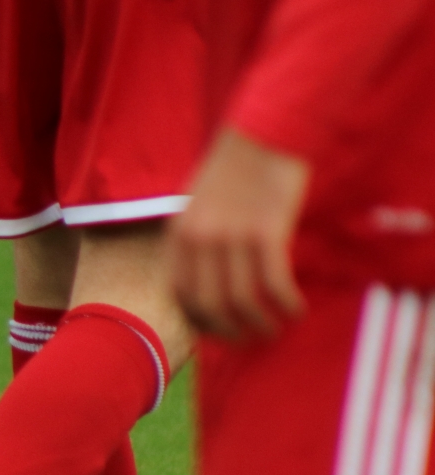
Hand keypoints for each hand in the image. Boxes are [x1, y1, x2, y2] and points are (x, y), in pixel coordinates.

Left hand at [170, 127, 309, 339]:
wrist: (263, 134)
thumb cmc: (234, 169)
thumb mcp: (197, 204)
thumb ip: (196, 239)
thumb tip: (204, 279)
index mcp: (179, 233)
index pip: (180, 294)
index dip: (200, 322)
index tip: (221, 332)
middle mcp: (199, 238)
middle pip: (209, 305)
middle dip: (231, 332)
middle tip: (252, 340)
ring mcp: (231, 236)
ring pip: (242, 300)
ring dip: (262, 324)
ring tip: (277, 329)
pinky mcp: (266, 231)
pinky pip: (274, 284)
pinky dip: (286, 304)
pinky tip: (296, 309)